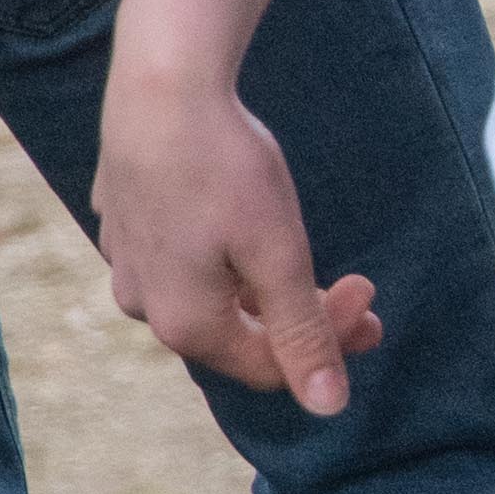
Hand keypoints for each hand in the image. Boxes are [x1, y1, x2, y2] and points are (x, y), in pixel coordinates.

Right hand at [94, 68, 379, 418]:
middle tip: (360, 286)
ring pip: (211, 296)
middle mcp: (144, 305)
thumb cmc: (224, 168)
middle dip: (305, 315)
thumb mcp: (278, 256)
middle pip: (240, 334)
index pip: (271, 365)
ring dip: (265, 287)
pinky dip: (227, 256)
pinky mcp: (124, 221)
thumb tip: (329, 409)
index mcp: (184, 325)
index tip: (370, 293)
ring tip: (300, 258)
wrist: (162, 84)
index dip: (329, 342)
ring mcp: (127, 262)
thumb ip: (303, 334)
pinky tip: (245, 224)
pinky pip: (184, 260)